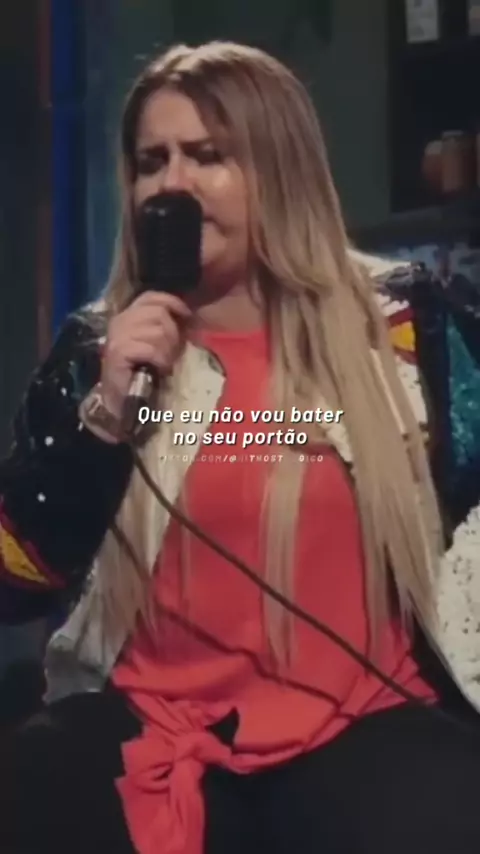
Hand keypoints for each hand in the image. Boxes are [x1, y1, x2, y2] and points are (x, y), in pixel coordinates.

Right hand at [100, 291, 191, 417]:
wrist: (122, 399)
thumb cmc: (142, 371)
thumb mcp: (156, 343)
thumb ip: (165, 327)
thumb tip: (188, 317)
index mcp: (127, 315)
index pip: (150, 297)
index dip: (172, 302)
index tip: (187, 316)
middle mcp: (119, 321)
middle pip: (158, 313)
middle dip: (172, 334)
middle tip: (171, 353)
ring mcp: (117, 336)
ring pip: (158, 331)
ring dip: (167, 351)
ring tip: (162, 364)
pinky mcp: (118, 352)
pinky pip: (151, 348)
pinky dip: (160, 360)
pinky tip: (158, 369)